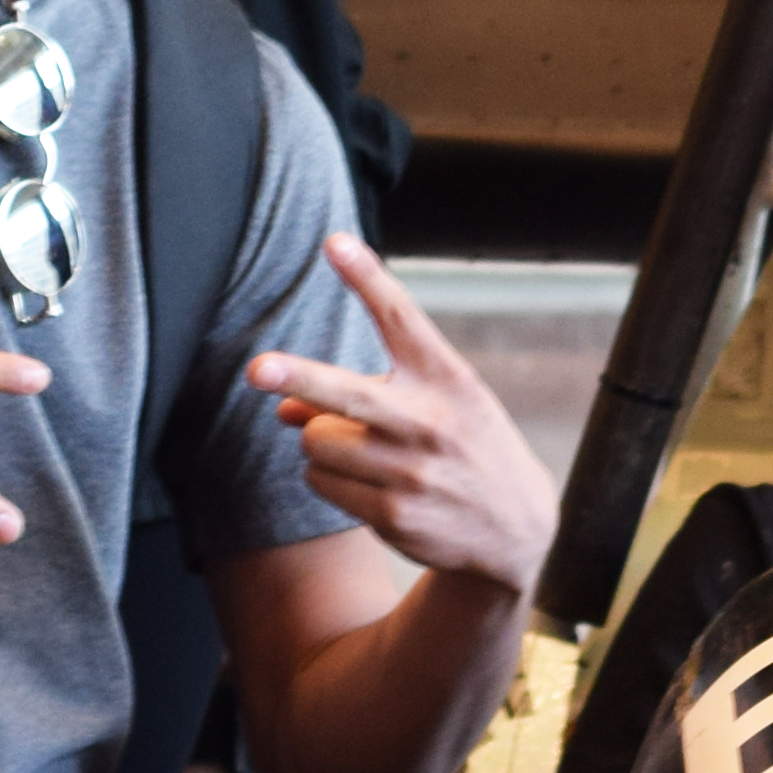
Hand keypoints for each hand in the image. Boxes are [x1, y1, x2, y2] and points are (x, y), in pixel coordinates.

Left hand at [247, 233, 560, 592]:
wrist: (516, 530)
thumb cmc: (465, 450)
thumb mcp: (437, 408)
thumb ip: (369, 394)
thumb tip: (282, 406)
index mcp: (448, 379)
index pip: (401, 318)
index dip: (366, 278)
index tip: (335, 242)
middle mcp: (431, 421)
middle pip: (345, 392)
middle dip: (298, 377)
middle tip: (257, 369)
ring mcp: (410, 471)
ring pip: (316, 440)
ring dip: (322, 443)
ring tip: (364, 454)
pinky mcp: (392, 513)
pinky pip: (320, 482)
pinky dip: (330, 480)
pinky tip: (370, 486)